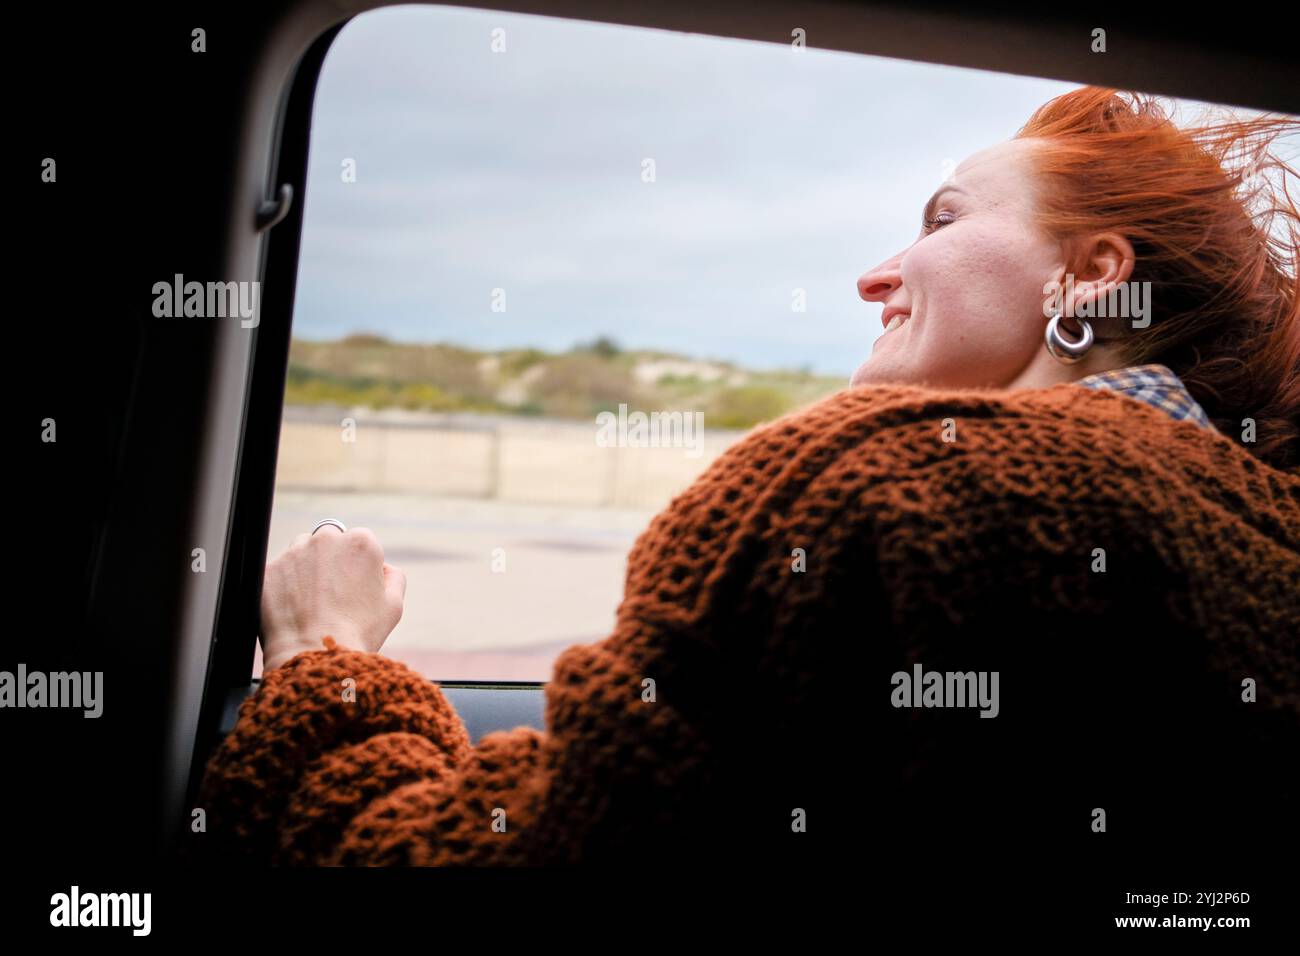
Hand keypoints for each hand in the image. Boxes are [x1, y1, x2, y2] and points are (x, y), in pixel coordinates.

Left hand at [259, 525, 405, 670]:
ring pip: (301, 550)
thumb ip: (393, 577)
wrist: (314, 654)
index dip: (359, 563)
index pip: (360, 540)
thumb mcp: (393, 605)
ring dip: (306, 566)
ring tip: (312, 600)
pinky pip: (278, 572)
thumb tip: (383, 568)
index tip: (355, 585)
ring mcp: (293, 553)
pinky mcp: (269, 570)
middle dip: (331, 557)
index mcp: (361, 542)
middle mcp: (325, 539)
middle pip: (329, 539)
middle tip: (332, 590)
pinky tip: (293, 608)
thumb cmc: (359, 632)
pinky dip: (284, 585)